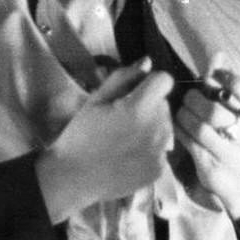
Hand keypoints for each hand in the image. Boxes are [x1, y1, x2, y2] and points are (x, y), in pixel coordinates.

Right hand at [36, 58, 174, 221]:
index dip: (150, 82)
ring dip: (152, 127)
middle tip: (124, 118)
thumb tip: (147, 62)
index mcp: (139, 108)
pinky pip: (162, 150)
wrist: (73, 178)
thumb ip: (124, 77)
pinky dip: (150, 149)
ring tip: (126, 138)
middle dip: (149, 105)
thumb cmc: (80, 135)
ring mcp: (160, 152)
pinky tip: (129, 155)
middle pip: (164, 104)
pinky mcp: (159, 170)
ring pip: (165, 127)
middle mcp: (156, 129)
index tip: (135, 91)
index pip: (164, 80)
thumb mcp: (96, 100)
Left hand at [172, 53, 239, 219]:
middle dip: (195, 101)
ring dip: (184, 116)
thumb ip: (227, 85)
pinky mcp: (212, 169)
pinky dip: (179, 131)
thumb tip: (218, 54)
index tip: (216, 76)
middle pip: (214, 111)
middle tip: (188, 99)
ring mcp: (230, 155)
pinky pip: (189, 144)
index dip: (230, 81)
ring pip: (199, 128)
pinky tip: (178, 127)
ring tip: (182, 113)